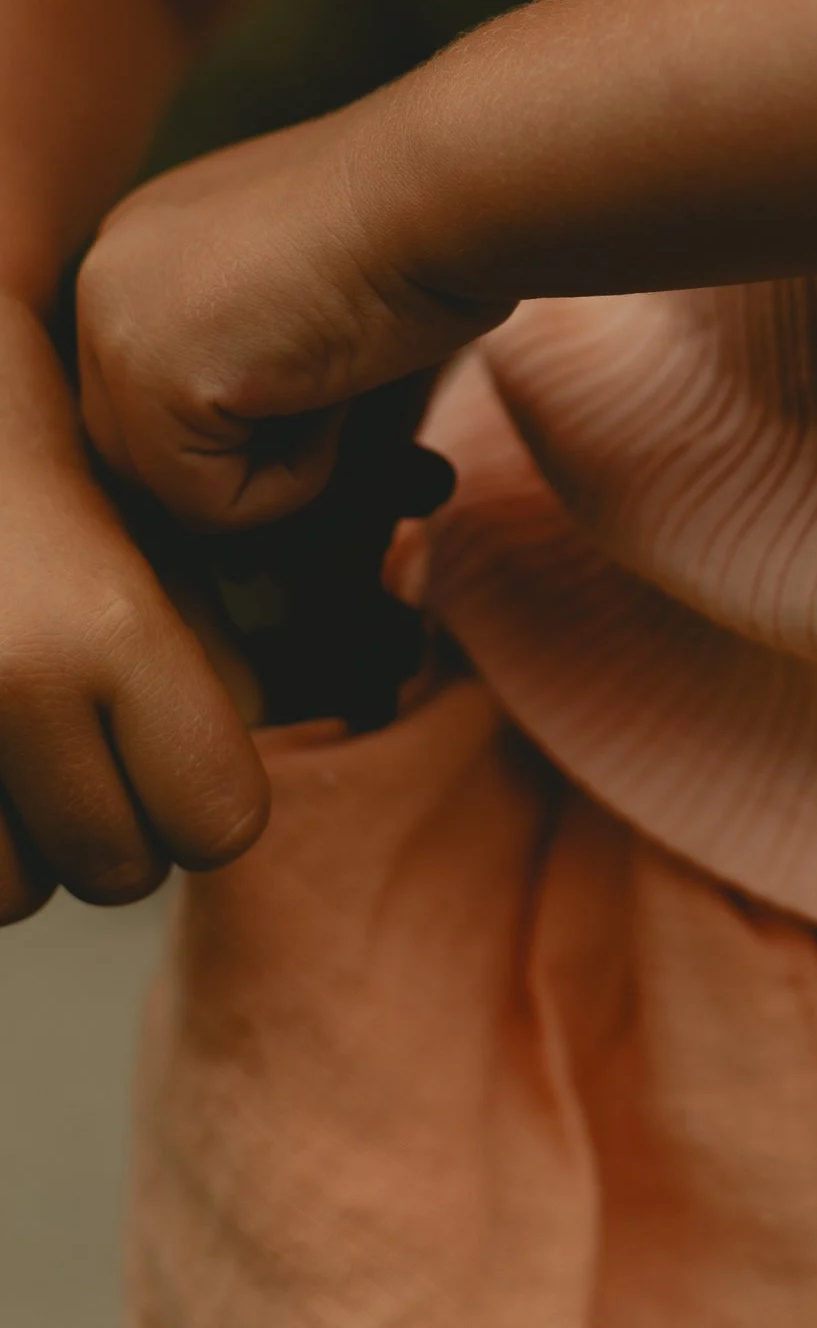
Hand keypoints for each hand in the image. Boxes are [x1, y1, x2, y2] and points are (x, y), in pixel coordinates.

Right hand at [0, 296, 267, 922]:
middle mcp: (13, 692)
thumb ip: (215, 646)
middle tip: (99, 745)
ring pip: (22, 895)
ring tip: (23, 744)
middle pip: (122, 872)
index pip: (222, 822)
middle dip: (124, 821)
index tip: (187, 748)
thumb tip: (257, 755)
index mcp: (108, 633)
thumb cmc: (44, 455)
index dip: (214, 794)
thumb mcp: (152, 525)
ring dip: (33, 841)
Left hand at [75, 102, 509, 531]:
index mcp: (144, 241)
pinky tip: (336, 395)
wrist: (444, 185)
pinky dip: (291, 481)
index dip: (244, 414)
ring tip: (338, 386)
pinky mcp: (155, 381)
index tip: (329, 373)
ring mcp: (118, 325)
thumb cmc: (418, 224)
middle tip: (337, 394)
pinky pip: (209, 504)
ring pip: (165, 481)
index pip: (147, 383)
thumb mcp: (306, 275)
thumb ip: (250, 336)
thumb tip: (242, 448)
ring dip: (268, 462)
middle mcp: (107, 274)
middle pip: (137, 441)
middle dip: (241, 448)